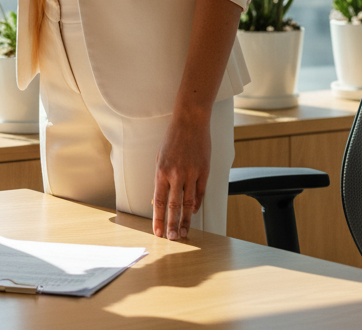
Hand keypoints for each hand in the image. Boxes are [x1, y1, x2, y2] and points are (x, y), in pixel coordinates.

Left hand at [152, 112, 210, 239]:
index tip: (158, 232)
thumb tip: (157, 201)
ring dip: (186, 220)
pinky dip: (196, 205)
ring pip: (188, 203)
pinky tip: (193, 214)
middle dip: (172, 224)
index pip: (159, 201)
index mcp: (162, 171)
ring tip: (183, 233)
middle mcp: (176, 174)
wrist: (190, 122)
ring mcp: (191, 174)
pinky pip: (200, 193)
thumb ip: (159, 180)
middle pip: (174, 206)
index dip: (158, 218)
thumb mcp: (159, 158)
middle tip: (172, 239)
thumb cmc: (172, 139)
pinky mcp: (204, 172)